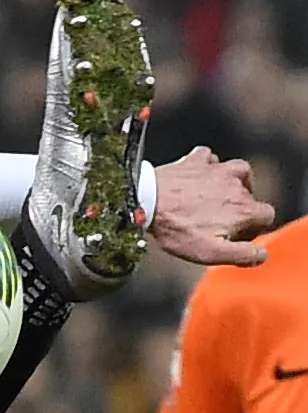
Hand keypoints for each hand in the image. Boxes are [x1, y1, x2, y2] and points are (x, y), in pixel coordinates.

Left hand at [152, 147, 275, 267]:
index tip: (236, 236)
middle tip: (218, 222)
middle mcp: (236, 184)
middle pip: (251, 196)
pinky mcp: (195, 161)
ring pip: (239, 170)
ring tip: (220, 196)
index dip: (254, 228)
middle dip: (240, 209)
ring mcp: (216, 169)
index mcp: (243, 209)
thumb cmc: (176, 229)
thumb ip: (242, 255)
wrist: (145, 201)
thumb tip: (261, 255)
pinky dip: (208, 165)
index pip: (267, 216)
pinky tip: (199, 176)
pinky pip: (209, 157)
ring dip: (234, 182)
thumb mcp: (211, 253)